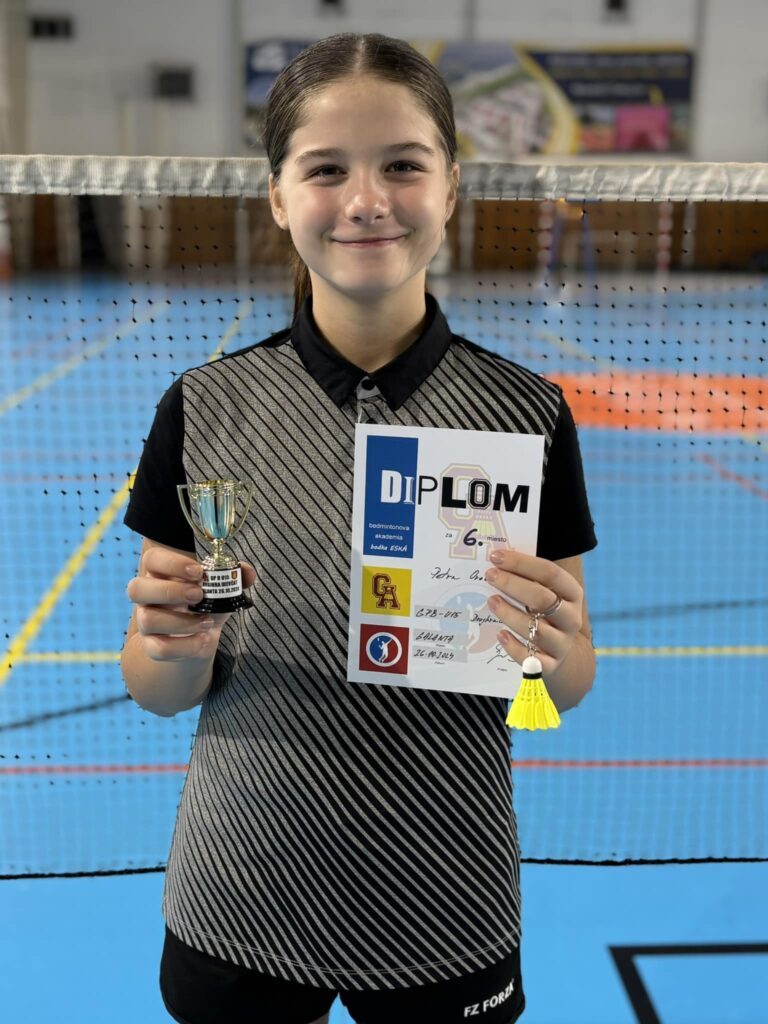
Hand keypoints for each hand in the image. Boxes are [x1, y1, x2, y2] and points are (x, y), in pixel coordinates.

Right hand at [126, 547, 256, 662]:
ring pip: (148, 619)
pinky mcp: (151, 646)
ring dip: (182, 622)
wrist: (199, 638)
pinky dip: (184, 647)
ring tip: (206, 622)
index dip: (171, 563)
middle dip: (170, 591)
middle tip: (198, 595)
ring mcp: (146, 621)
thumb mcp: (222, 589)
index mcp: (161, 574)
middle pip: (137, 588)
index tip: (198, 571)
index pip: (152, 559)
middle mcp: (147, 596)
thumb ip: (236, 577)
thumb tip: (248, 572)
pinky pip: (158, 648)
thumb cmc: (206, 604)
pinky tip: (202, 640)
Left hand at [484, 549, 582, 675]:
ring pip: (537, 629)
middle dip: (513, 584)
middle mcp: (571, 618)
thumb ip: (527, 577)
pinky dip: (514, 647)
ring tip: (492, 601)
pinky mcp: (550, 665)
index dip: (522, 563)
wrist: (559, 651)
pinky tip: (500, 634)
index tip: (496, 557)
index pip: (550, 573)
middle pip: (543, 599)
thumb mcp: (544, 592)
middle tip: (490, 576)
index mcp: (572, 594)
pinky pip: (531, 659)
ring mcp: (562, 643)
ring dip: (510, 614)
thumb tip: (496, 560)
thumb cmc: (544, 612)